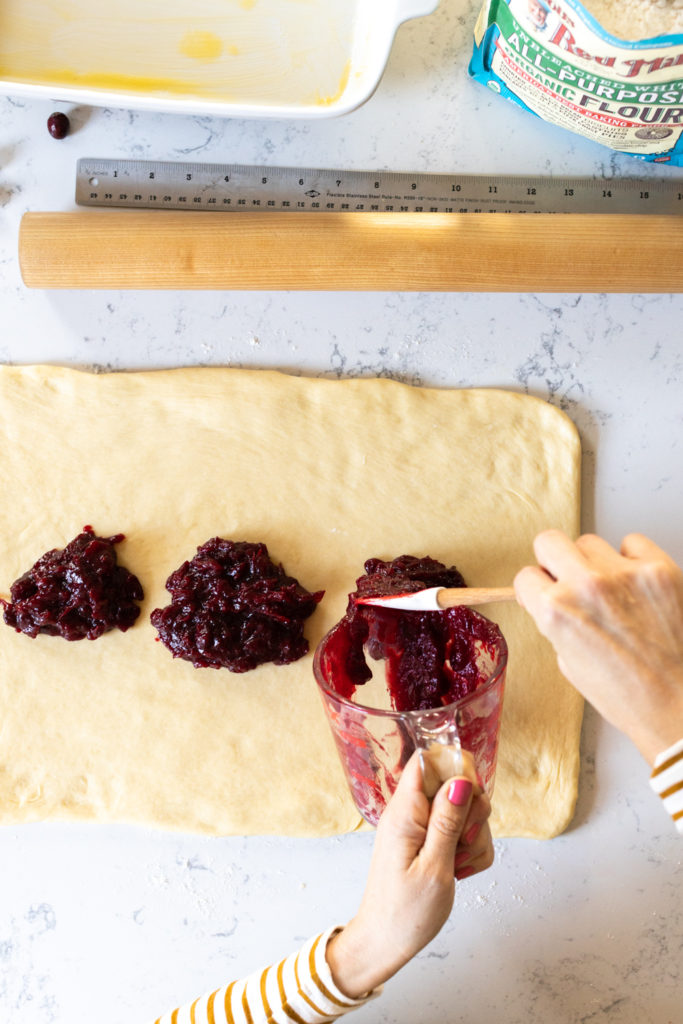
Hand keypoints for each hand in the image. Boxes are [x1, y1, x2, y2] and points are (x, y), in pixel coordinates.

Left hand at [326, 752, 492, 997]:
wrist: (385, 943)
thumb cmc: (404, 913)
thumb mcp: (434, 867)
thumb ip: (448, 821)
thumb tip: (461, 780)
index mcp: (405, 812)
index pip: (427, 760)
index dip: (456, 768)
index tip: (471, 800)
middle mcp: (411, 813)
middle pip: (454, 785)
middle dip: (472, 812)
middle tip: (463, 844)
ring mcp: (420, 828)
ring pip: (463, 811)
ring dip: (473, 837)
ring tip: (458, 866)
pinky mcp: (430, 843)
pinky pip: (461, 834)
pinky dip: (469, 852)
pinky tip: (460, 872)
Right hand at [514, 530, 682, 764]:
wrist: (679, 706)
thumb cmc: (630, 697)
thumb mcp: (571, 665)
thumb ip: (558, 625)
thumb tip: (557, 600)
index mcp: (556, 613)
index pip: (525, 576)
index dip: (534, 587)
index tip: (543, 590)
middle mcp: (586, 586)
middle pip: (549, 541)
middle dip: (554, 560)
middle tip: (567, 576)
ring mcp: (624, 574)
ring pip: (591, 542)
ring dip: (595, 562)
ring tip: (611, 589)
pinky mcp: (660, 569)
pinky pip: (633, 543)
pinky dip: (632, 559)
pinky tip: (637, 584)